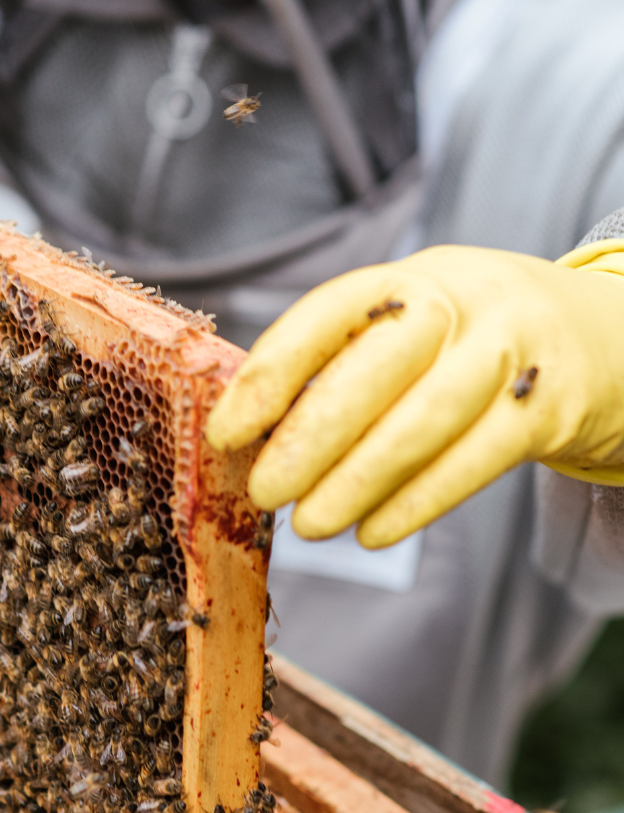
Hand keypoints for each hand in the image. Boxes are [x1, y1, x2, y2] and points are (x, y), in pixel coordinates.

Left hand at [205, 242, 623, 547]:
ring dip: (359, 479)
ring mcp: (511, 350)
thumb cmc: (466, 344)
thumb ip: (343, 369)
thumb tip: (252, 439)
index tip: (226, 432)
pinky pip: (477, 459)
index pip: (328, 314)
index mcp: (407, 280)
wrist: (601, 336)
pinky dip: (418, 501)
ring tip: (310, 525)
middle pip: (378, 365)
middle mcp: (462, 301)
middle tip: (264, 493)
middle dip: (312, 435)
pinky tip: (372, 531)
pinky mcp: (549, 405)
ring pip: (427, 418)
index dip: (271, 373)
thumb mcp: (411, 330)